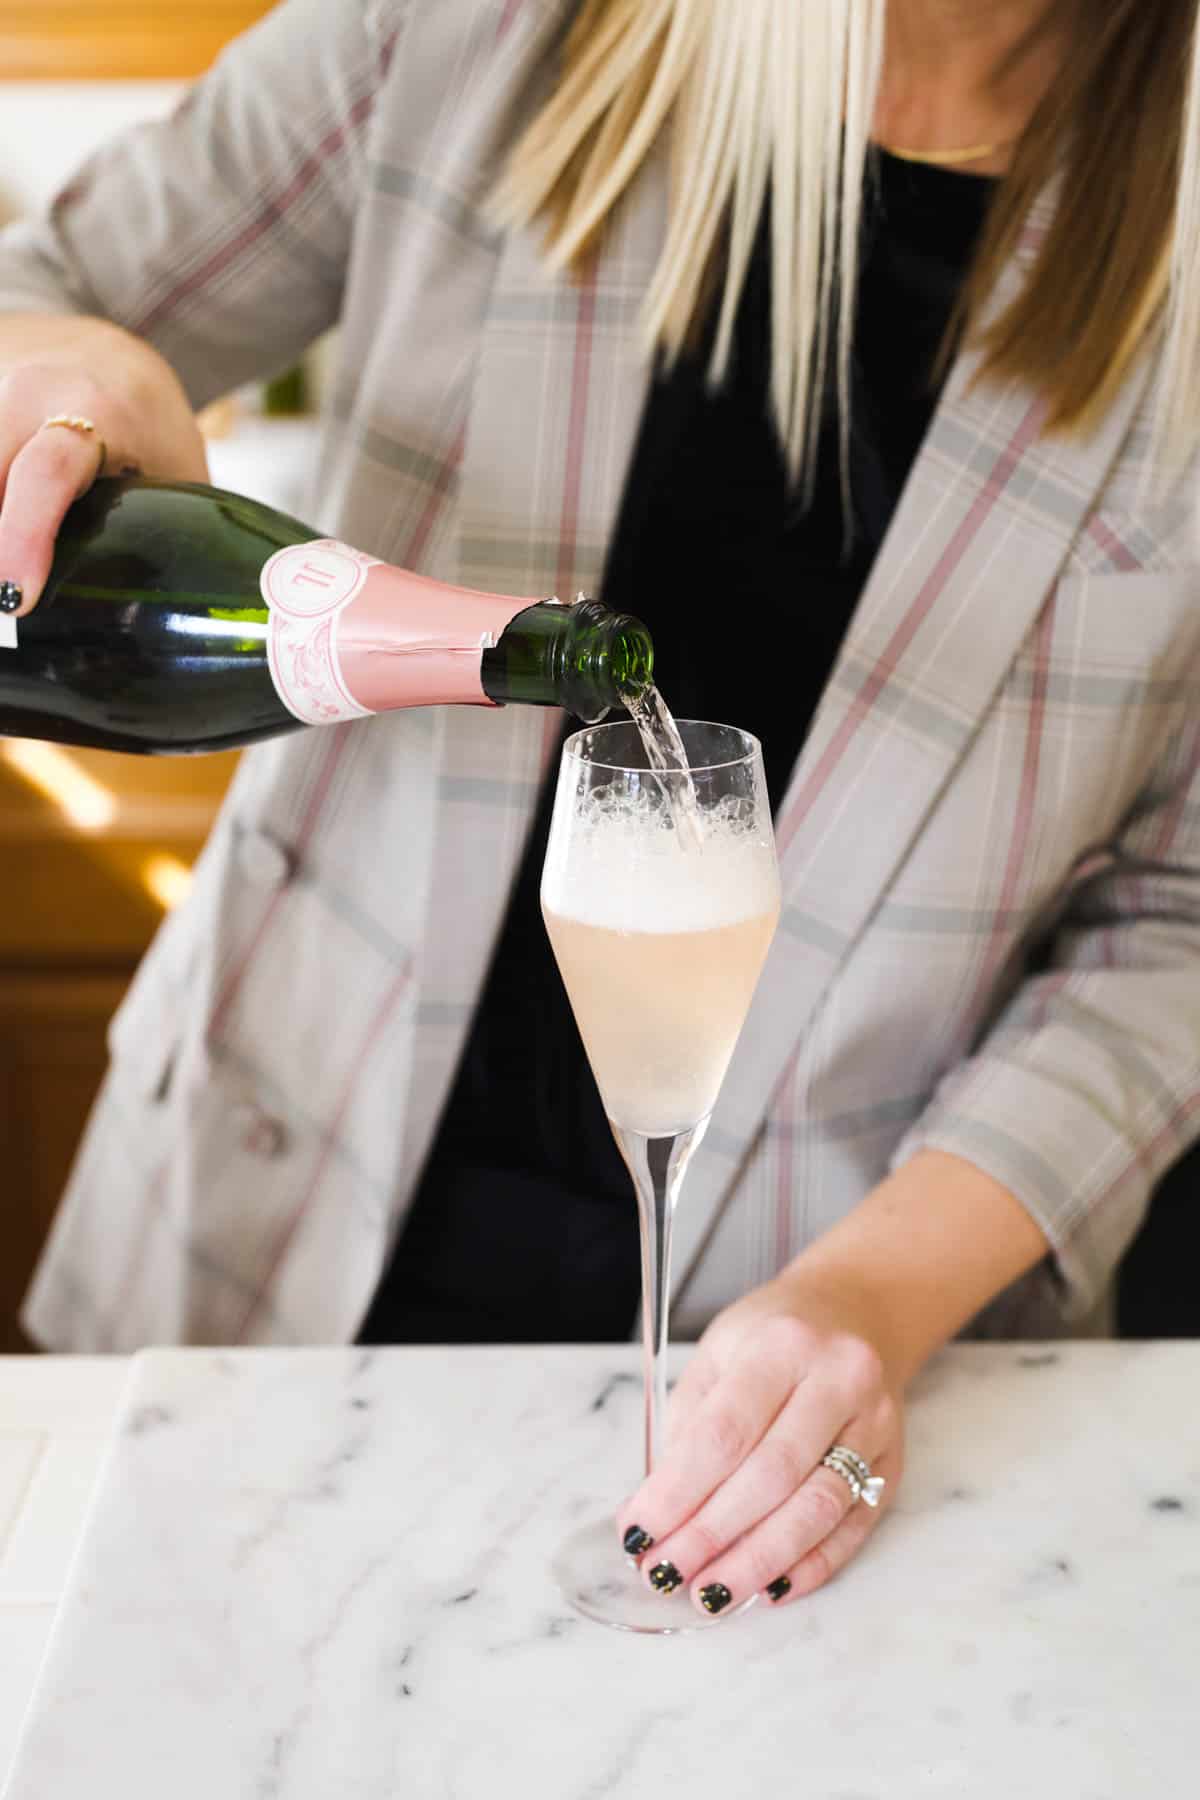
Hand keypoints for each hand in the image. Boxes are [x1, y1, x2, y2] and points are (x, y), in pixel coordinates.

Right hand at [0, 320, 207, 615]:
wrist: (99, 347)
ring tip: (8, 583)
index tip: (17, 598)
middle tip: (9, 606)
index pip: (48, 475)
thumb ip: (179, 527)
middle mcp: (28, 393)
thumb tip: (193, 608)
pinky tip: (7, 548)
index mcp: (95, 410)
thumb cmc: (145, 418)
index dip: (25, 537)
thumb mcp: (174, 464)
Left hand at [616, 1276, 903, 1616]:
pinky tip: (770, 1589)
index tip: (638, 1533)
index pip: (724, 1433)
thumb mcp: (719, 1351)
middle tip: (665, 1571)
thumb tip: (657, 1510)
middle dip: (710, 1535)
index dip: (677, 1493)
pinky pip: (853, 1528)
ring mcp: (873, 1425)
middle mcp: (838, 1380)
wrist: (856, 1311)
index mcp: (782, 1346)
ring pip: (816, 1509)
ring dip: (757, 1562)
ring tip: (710, 1594)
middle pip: (770, 1477)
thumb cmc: (775, 1334)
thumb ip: (690, 1423)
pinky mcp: (892, 1464)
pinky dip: (811, 1566)